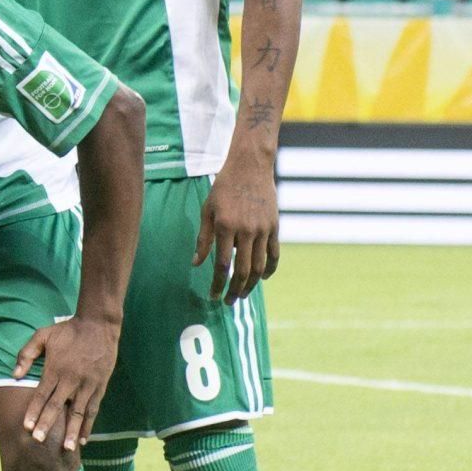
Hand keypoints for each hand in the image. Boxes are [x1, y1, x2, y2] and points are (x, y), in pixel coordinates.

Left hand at [15, 315, 120, 449]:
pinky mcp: (100, 386)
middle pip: (57, 407)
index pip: (42, 395)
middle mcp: (71, 380)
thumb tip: (14, 374)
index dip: (34, 412)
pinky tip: (84, 438)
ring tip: (68, 448)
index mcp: (55, 369)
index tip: (26, 427)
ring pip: (79, 413)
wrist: (98, 325)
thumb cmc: (67, 330)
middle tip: (39, 441)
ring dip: (73, 431)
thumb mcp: (43, 335)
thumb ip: (26, 354)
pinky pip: (93, 409)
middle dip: (48, 425)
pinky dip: (89, 425)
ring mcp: (87, 385)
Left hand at [196, 156, 279, 302]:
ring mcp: (263, 230)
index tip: (212, 296)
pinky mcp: (275, 227)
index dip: (217, 284)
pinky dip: (269, 269)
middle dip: (235, 290)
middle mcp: (246, 231)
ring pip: (259, 266)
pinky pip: (274, 254)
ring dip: (251, 285)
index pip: (221, 265)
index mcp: (225, 227)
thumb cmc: (223, 189)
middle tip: (228, 302)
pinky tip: (262, 279)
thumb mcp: (207, 211)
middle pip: (242, 271)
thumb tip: (196, 264)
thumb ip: (203, 239)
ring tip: (242, 295)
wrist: (250, 168)